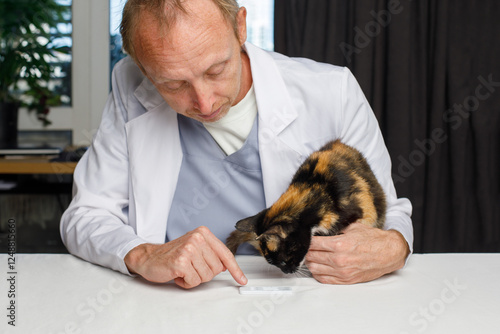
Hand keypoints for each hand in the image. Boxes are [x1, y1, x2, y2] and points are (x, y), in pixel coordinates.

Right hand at [124, 226, 247, 288]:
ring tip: (183, 270)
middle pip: (217, 268)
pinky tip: (177, 274)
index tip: (242, 279)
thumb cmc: (172, 255)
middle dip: (205, 273)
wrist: (148, 257)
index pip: (225, 254)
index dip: (235, 269)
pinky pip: (194, 281)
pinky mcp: (181, 261)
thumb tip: (227, 266)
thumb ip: (211, 254)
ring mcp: (189, 249)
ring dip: (194, 278)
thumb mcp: (195, 248)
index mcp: (203, 233)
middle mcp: (197, 238)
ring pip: (206, 276)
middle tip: (191, 267)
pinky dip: (186, 283)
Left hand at [305, 222, 409, 283]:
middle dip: (306, 251)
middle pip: (311, 256)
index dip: (306, 240)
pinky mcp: (346, 280)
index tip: (304, 238)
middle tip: (305, 247)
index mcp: (339, 244)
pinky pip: (324, 279)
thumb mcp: (353, 228)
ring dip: (310, 262)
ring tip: (311, 256)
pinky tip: (318, 267)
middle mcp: (339, 259)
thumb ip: (336, 229)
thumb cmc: (373, 239)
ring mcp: (342, 272)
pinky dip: (317, 273)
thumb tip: (322, 228)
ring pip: (314, 269)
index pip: (312, 243)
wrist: (389, 253)